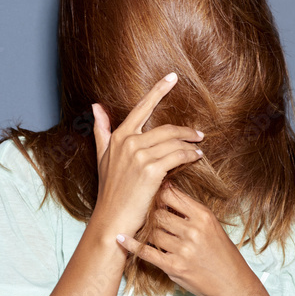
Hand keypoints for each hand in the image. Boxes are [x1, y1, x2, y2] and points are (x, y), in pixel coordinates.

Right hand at [90, 72, 203, 238]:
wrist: (112, 219)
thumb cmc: (110, 190)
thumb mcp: (102, 157)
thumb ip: (101, 130)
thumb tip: (95, 105)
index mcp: (118, 136)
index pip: (142, 107)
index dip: (158, 90)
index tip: (173, 77)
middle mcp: (128, 142)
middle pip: (165, 128)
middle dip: (185, 130)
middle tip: (199, 133)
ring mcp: (139, 156)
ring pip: (173, 142)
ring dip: (189, 144)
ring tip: (199, 147)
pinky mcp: (151, 170)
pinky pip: (177, 156)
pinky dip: (189, 155)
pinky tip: (196, 157)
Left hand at [115, 183, 256, 295]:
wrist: (232, 284)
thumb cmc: (222, 254)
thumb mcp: (212, 226)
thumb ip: (190, 212)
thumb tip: (166, 193)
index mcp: (203, 216)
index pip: (172, 195)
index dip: (159, 192)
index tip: (152, 192)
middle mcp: (193, 231)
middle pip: (158, 213)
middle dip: (151, 214)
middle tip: (145, 213)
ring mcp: (183, 250)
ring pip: (152, 231)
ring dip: (148, 231)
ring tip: (146, 229)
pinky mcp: (173, 267)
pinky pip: (146, 252)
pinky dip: (131, 245)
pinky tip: (121, 238)